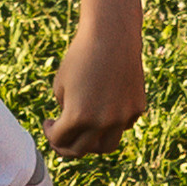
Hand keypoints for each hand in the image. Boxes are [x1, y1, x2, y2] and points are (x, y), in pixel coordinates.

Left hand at [43, 14, 145, 160]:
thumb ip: (65, 113)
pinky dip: (111, 124)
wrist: (111, 35)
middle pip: (81, 150)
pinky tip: (104, 108)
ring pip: (107, 146)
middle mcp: (102, 122)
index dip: (50, 133)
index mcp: (78, 116)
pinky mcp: (137, 108)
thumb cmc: (80, 57)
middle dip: (67, 146)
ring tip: (85, 134)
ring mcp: (122, 117)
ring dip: (93, 144)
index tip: (49, 122)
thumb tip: (70, 130)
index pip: (59, 140)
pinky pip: (122, 125)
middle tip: (62, 138)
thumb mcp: (61, 85)